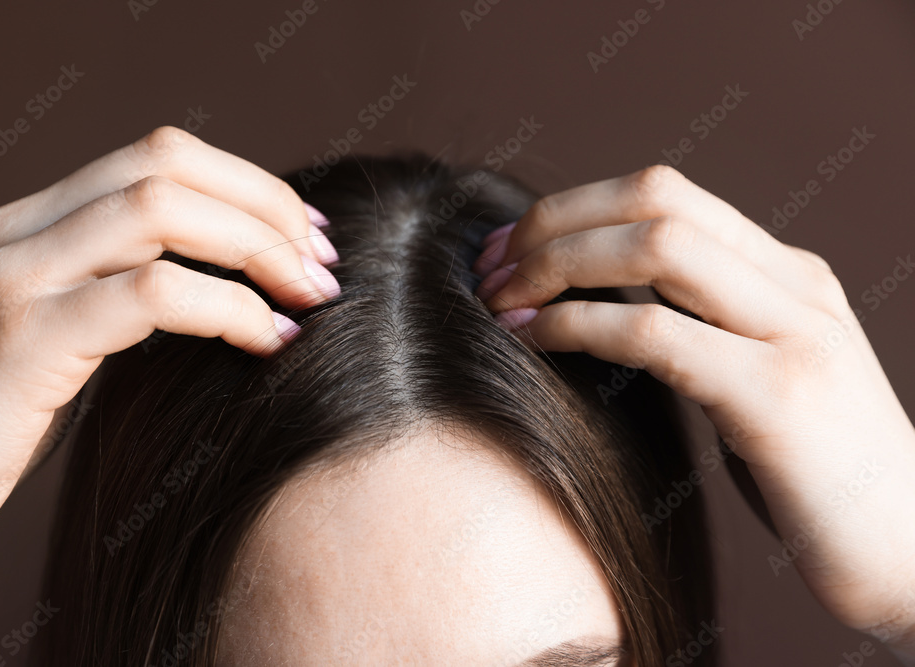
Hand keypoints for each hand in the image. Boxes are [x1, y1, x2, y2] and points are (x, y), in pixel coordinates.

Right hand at [0, 126, 339, 567]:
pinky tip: (270, 341)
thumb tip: (239, 285)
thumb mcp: (61, 337)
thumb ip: (123, 295)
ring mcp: (13, 279)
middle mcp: (17, 233)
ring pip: (161, 212)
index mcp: (32, 223)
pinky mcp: (24, 340)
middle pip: (167, 166)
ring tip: (311, 297)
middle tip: (323, 267)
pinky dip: (231, 308)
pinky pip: (153, 295)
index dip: (249, 185)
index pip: (159, 157)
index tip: (307, 236)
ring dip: (258, 249)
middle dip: (266, 209)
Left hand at [474, 165, 914, 661]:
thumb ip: (699, 330)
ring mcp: (795, 335)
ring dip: (557, 265)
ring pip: (657, 247)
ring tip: (499, 300)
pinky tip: (534, 341)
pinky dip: (580, 326)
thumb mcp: (755, 379)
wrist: (913, 553)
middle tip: (489, 267)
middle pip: (656, 199)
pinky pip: (657, 335)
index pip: (667, 193)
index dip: (574, 207)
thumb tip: (597, 307)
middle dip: (555, 223)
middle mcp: (795, 287)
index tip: (510, 247)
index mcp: (786, 275)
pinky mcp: (779, 398)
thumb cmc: (813, 477)